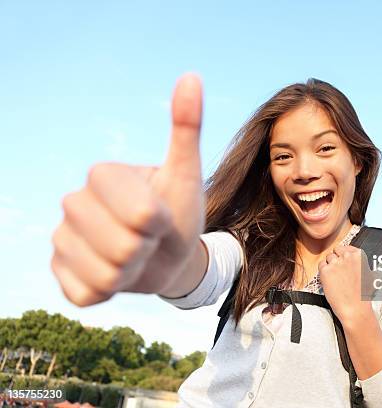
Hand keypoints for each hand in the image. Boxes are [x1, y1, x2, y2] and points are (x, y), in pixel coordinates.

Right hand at [51, 73, 203, 305]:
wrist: (167, 254)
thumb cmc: (178, 211)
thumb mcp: (186, 172)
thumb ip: (186, 127)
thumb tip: (192, 76)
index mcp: (101, 175)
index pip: (140, 214)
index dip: (160, 222)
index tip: (160, 216)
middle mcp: (71, 204)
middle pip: (122, 248)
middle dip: (148, 249)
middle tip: (150, 239)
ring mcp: (61, 241)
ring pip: (106, 276)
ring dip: (133, 273)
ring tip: (136, 257)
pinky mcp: (60, 275)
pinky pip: (87, 295)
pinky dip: (113, 293)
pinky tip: (117, 275)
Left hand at [318, 246, 373, 324]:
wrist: (355, 309)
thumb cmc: (363, 296)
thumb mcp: (370, 276)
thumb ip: (363, 265)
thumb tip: (360, 262)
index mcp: (359, 256)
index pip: (346, 247)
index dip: (343, 256)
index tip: (343, 263)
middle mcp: (347, 257)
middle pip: (335, 251)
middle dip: (336, 259)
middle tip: (339, 272)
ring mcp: (336, 263)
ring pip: (328, 257)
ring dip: (329, 265)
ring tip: (335, 278)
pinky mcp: (325, 271)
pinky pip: (321, 265)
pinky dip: (323, 272)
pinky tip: (329, 280)